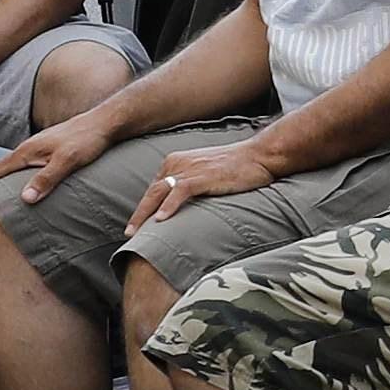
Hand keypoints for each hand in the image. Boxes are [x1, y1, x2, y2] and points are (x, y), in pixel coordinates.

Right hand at [0, 95, 120, 196]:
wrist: (104, 123)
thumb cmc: (87, 141)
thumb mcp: (67, 161)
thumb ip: (47, 179)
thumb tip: (24, 198)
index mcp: (27, 151)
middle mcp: (28, 148)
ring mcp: (37, 147)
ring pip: (11, 165)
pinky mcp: (47, 149)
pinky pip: (23, 164)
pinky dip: (13, 174)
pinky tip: (19, 181)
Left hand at [123, 133, 270, 231]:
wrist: (260, 155)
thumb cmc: (238, 167)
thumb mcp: (208, 174)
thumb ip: (192, 186)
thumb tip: (183, 206)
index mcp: (177, 162)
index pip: (155, 188)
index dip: (145, 208)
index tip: (138, 226)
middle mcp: (178, 163)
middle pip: (151, 192)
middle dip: (138, 214)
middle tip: (128, 234)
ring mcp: (190, 169)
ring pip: (159, 193)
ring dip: (145, 214)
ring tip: (135, 232)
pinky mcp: (202, 176)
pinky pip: (179, 192)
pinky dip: (168, 206)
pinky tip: (161, 221)